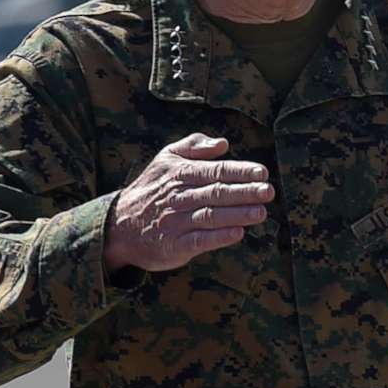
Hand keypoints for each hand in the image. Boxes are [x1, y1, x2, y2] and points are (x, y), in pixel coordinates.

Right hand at [106, 134, 273, 273]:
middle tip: (268, 191)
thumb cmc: (152, 189)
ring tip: (261, 212)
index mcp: (179, 174)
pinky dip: (218, 237)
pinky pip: (198, 240)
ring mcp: (175, 222)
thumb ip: (194, 146)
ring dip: (237, 214)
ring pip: (210, 216)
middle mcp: (178, 197)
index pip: (214, 171)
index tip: (262, 173)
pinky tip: (238, 233)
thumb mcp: (166, 159)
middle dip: (244, 192)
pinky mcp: (174, 245)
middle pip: (215, 193)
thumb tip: (223, 143)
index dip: (239, 172)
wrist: (118, 226)